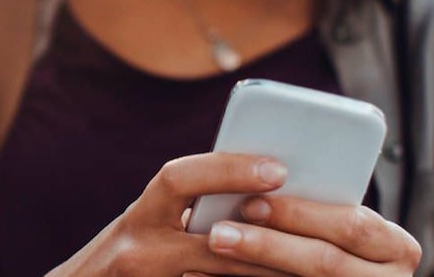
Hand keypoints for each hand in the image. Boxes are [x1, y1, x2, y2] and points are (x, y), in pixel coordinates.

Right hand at [46, 153, 296, 276]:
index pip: (179, 179)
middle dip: (258, 224)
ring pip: (218, 274)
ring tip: (309, 261)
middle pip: (206, 237)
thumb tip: (255, 192)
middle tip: (303, 214)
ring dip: (265, 266)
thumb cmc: (124, 265)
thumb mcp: (145, 230)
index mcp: (140, 217)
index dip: (228, 170)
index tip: (277, 168)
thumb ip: (184, 212)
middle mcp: (136, 247)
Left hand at [196, 195, 421, 276]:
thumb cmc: (336, 238)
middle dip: (268, 244)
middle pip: (324, 261)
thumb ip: (318, 203)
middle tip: (218, 232)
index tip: (252, 201)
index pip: (352, 224)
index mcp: (395, 248)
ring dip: (251, 270)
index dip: (301, 213)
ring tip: (211, 252)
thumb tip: (261, 171)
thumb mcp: (341, 221)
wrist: (341, 272)